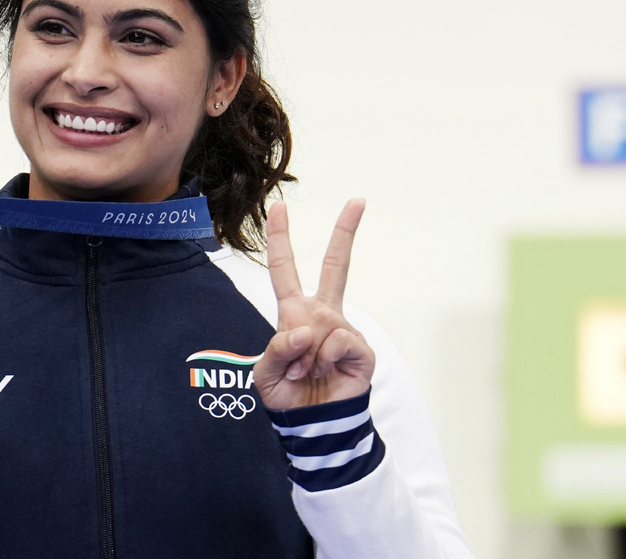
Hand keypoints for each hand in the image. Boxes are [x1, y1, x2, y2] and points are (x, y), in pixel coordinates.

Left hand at [254, 199, 374, 409]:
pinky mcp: (360, 349)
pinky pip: (337, 342)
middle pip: (335, 266)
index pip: (284, 270)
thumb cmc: (287, 395)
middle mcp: (321, 314)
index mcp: (294, 313)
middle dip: (345, 232)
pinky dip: (324, 359)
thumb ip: (277, 349)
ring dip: (305, 355)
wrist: (311, 425)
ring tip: (306, 373)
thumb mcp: (265, 372)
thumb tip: (305, 330)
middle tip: (358, 200)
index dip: (280, 239)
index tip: (279, 207)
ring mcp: (343, 329)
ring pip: (321, 325)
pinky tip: (324, 373)